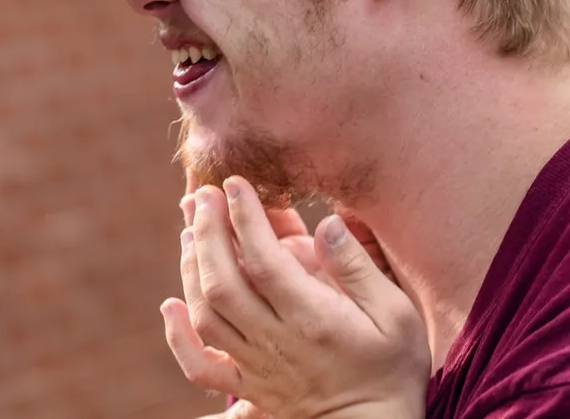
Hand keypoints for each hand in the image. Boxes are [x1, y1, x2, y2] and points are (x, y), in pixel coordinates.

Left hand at [163, 177, 429, 418]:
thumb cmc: (392, 369)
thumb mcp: (397, 314)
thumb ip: (358, 267)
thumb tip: (327, 223)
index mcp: (313, 320)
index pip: (265, 261)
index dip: (245, 217)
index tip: (235, 182)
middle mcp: (276, 342)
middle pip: (223, 281)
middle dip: (208, 231)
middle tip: (203, 194)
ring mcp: (256, 366)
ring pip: (206, 314)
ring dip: (191, 267)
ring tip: (191, 230)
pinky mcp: (248, 386)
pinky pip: (200, 366)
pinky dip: (178, 336)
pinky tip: (171, 304)